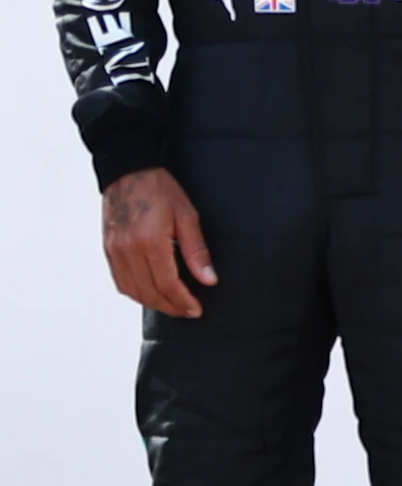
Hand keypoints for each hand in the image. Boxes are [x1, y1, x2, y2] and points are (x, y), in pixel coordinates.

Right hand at [102, 168, 215, 317]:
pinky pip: (120, 281)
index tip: (197, 310)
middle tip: (188, 312)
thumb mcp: (187, 217)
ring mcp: (114, 251)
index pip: (168, 284)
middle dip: (171, 307)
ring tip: (173, 306)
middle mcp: (128, 250)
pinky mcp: (108, 249)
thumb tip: (209, 280)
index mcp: (150, 242)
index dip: (183, 301)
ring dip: (153, 303)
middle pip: (150, 292)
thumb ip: (197, 251)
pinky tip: (151, 294)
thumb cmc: (162, 191)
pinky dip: (136, 293)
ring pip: (132, 290)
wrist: (129, 173)